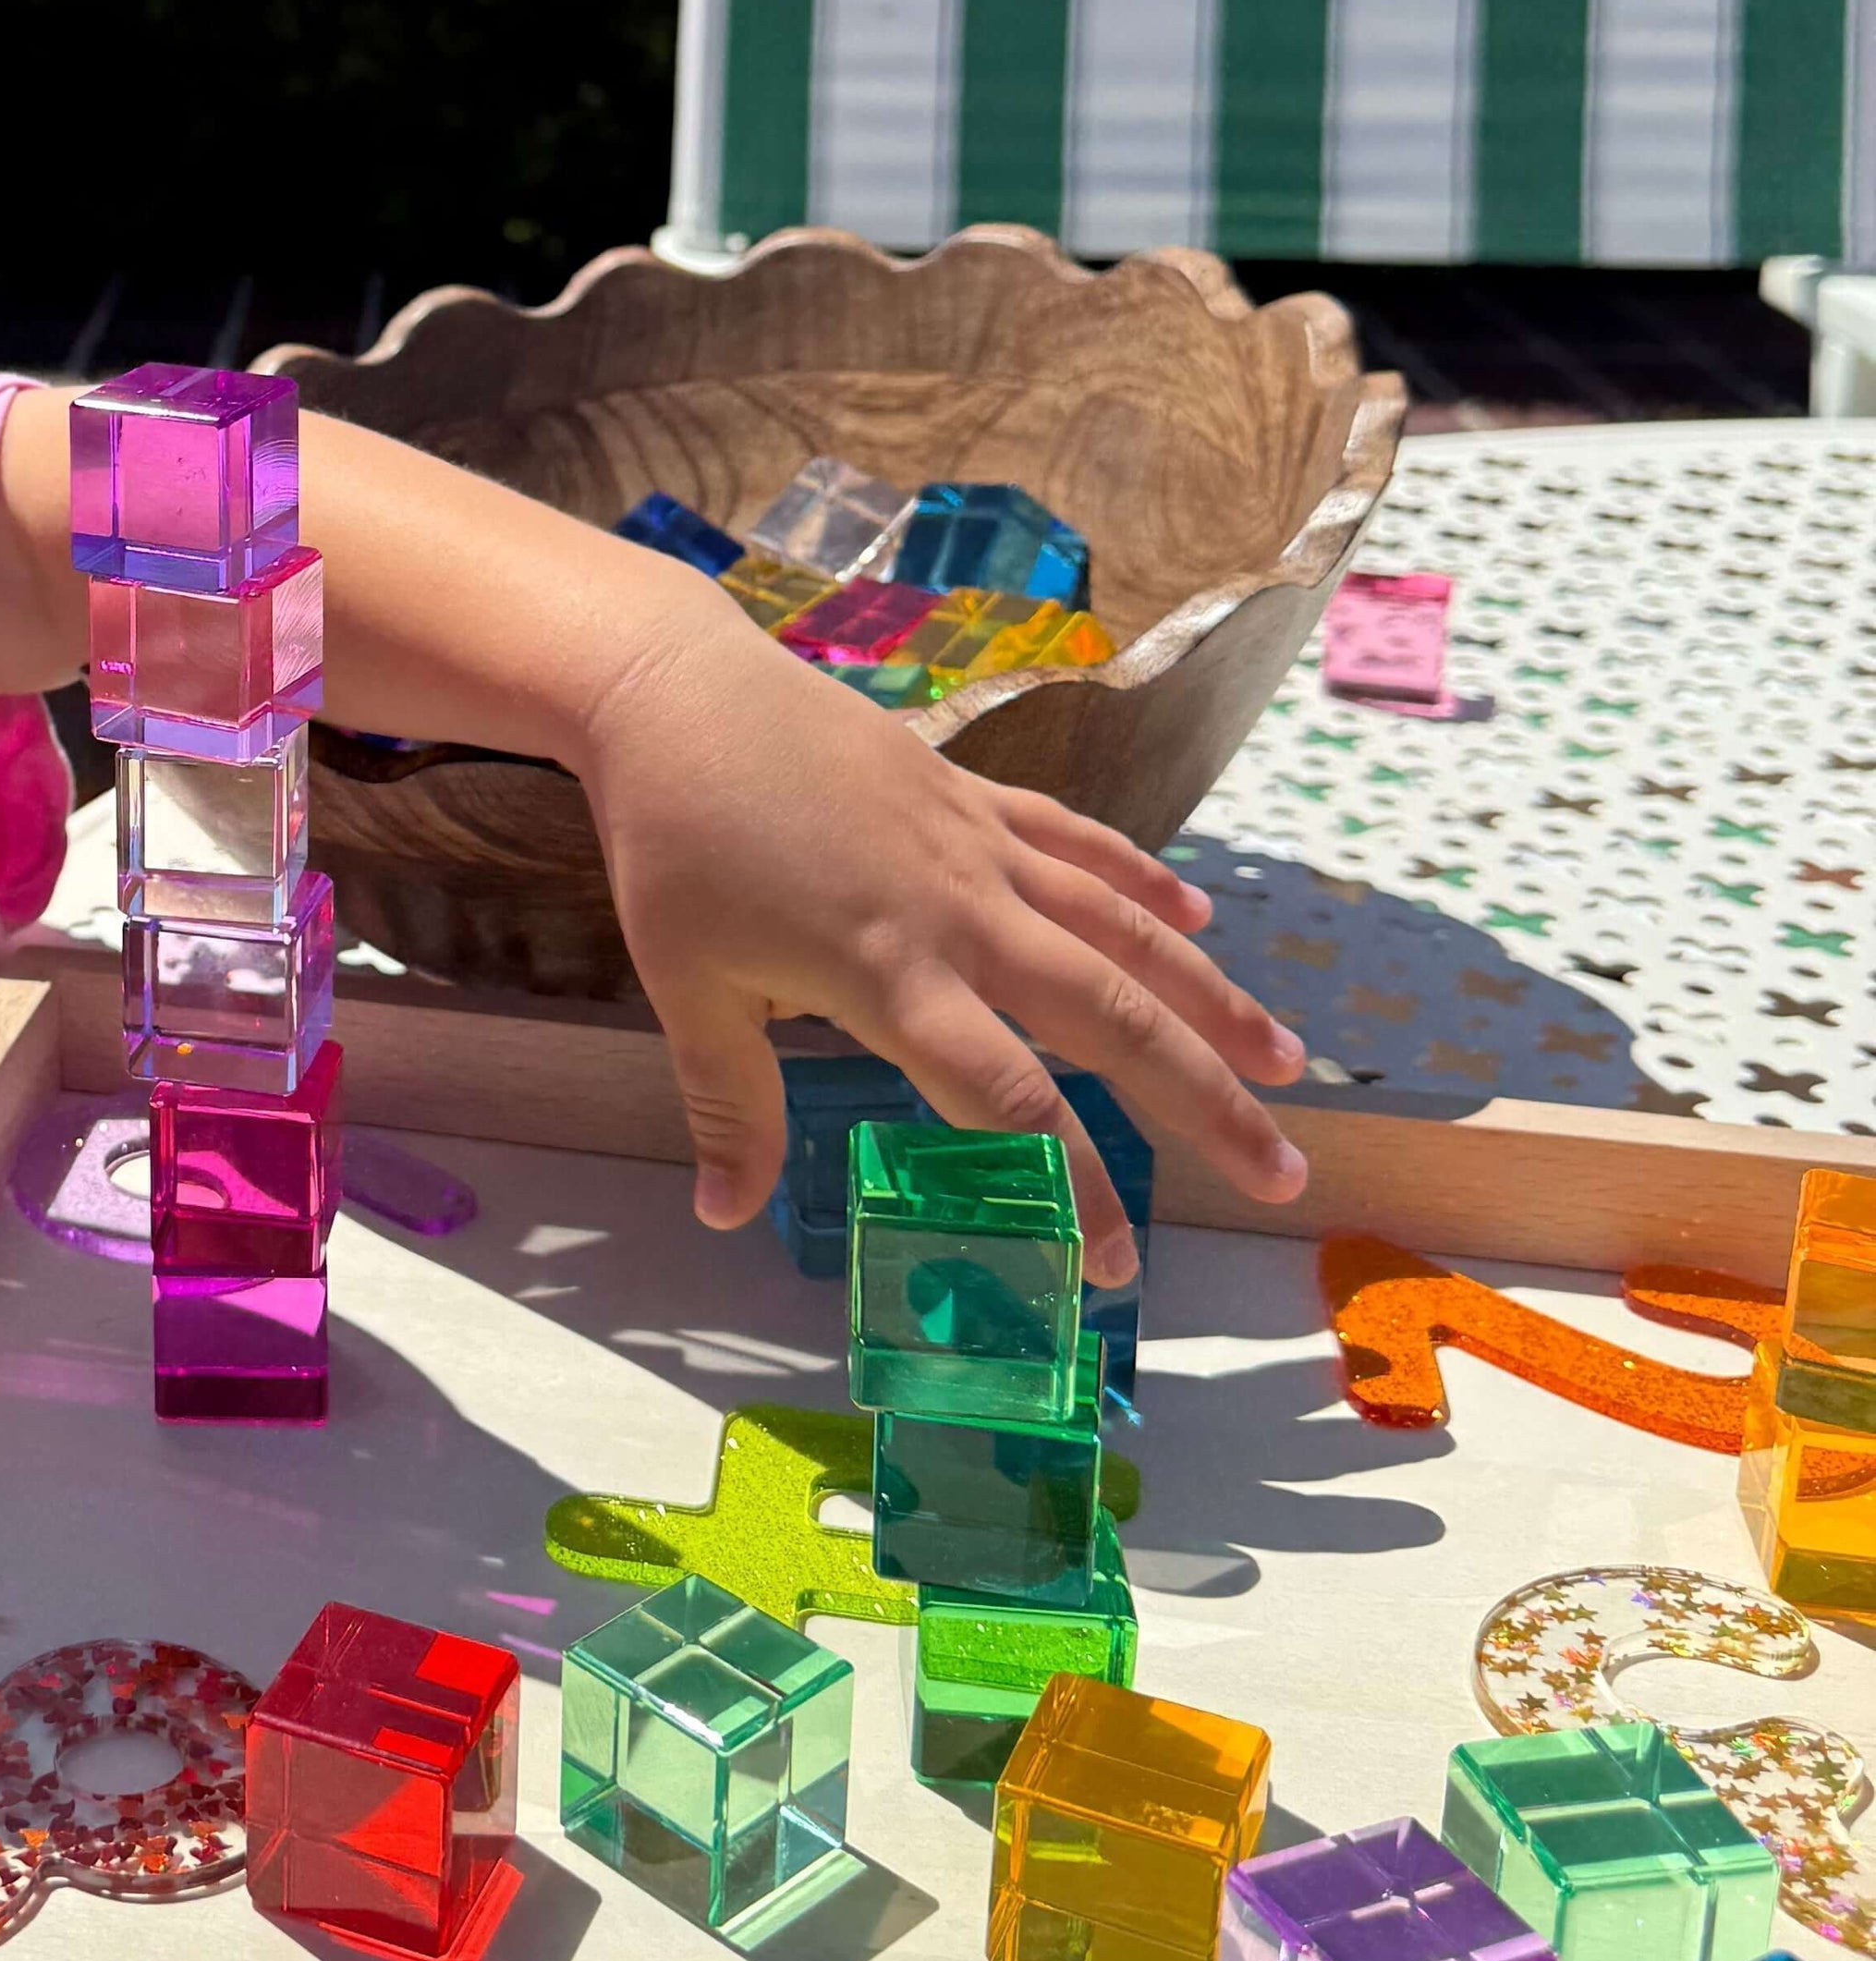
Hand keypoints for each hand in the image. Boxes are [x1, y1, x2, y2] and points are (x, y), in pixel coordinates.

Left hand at [565, 613, 1308, 1286]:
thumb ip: (729, 1104)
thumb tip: (725, 1216)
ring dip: (1210, 994)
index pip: (1010, 1104)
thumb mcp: (685, 986)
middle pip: (1110, 1019)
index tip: (1115, 1266)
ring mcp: (977, 845)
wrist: (679, 695)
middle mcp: (960, 914)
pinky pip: (1079, 840)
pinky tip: (1196, 914)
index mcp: (891, 976)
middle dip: (1203, 1101)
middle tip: (1281, 1175)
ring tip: (1285, 1062)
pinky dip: (1141, 877)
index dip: (1073, 1189)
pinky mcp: (972, 792)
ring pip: (1122, 928)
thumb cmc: (675, 846)